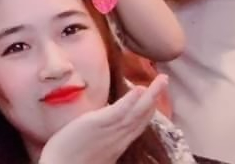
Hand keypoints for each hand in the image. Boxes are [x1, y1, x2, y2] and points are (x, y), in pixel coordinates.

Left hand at [40, 75, 166, 163]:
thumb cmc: (69, 160)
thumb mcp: (92, 149)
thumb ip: (100, 137)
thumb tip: (98, 127)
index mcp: (117, 143)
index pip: (137, 124)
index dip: (148, 110)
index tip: (154, 97)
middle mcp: (119, 138)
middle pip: (142, 116)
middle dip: (155, 98)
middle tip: (164, 80)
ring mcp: (110, 131)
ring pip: (136, 112)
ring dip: (151, 95)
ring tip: (161, 79)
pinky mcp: (97, 125)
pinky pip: (118, 112)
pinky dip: (130, 101)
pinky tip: (139, 90)